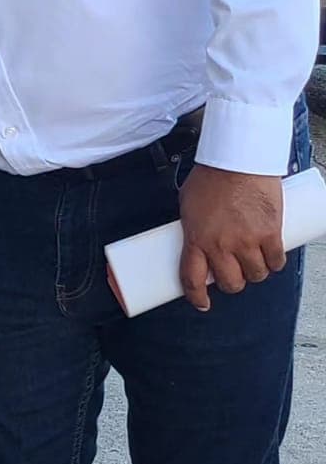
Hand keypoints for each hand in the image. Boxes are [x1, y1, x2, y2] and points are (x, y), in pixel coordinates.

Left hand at [178, 164, 285, 311]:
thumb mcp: (188, 204)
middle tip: (233, 274)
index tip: (201, 303)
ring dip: (254, 274)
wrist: (238, 160)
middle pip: (230, 282)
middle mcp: (221, 245)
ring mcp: (247, 241)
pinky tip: (271, 259)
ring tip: (252, 263)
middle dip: (231, 283)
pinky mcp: (271, 233)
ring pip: (255, 275)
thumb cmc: (211, 177)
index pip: (192, 278)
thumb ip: (193, 226)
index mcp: (196, 239)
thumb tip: (195, 239)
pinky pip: (276, 261)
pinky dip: (274, 264)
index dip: (196, 296)